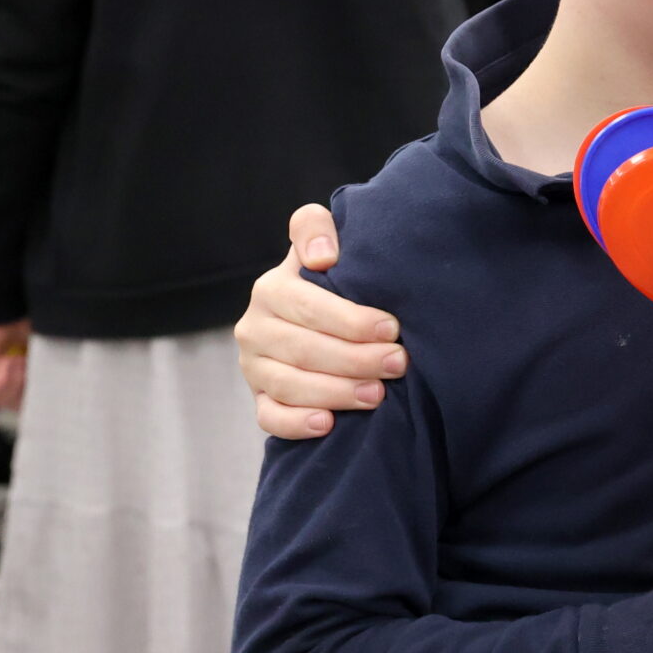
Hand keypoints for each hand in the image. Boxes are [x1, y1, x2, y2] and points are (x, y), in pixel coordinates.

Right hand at [236, 203, 406, 437]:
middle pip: (304, 348)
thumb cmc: (332, 281)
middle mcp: (255, 327)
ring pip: (289, 384)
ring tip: (377, 394)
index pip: (308, 306)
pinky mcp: (258, 398)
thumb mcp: (322, 246)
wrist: (317, 317)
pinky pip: (270, 418)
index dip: (350, 319)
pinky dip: (296, 424)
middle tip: (398, 363)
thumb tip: (322, 256)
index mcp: (272, 288)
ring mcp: (254, 366)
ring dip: (336, 392)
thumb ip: (313, 228)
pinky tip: (327, 424)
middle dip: (356, 358)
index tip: (392, 328)